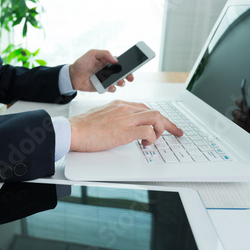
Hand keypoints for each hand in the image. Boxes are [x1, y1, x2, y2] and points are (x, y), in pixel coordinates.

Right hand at [67, 100, 182, 151]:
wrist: (73, 130)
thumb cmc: (82, 127)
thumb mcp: (101, 117)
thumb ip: (114, 119)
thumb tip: (121, 128)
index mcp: (119, 105)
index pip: (145, 107)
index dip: (157, 117)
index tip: (163, 125)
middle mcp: (125, 108)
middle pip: (155, 111)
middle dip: (168, 123)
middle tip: (176, 132)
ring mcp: (126, 118)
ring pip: (156, 117)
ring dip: (161, 130)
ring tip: (156, 140)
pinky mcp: (125, 130)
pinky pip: (149, 131)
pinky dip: (152, 138)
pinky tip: (145, 144)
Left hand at [69, 49, 134, 91]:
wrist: (73, 76)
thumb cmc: (82, 63)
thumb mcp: (93, 53)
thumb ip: (105, 54)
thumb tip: (116, 60)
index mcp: (108, 61)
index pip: (121, 62)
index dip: (128, 64)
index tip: (133, 65)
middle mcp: (109, 71)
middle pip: (123, 73)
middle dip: (128, 75)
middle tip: (130, 77)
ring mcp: (106, 79)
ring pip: (119, 81)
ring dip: (121, 82)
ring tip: (119, 82)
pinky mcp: (102, 87)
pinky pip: (111, 89)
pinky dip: (112, 88)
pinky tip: (110, 86)